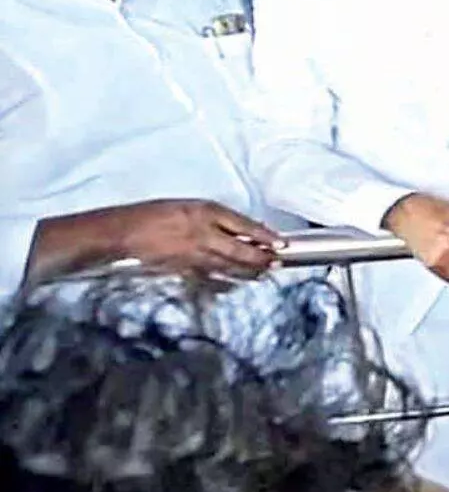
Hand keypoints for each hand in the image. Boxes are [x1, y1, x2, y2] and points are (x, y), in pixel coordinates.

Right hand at [110, 199, 283, 276]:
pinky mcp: (184, 270)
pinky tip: (236, 285)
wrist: (126, 231)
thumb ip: (217, 218)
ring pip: (229, 266)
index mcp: (206, 212)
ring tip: (264, 273)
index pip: (244, 225)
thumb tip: (243, 229)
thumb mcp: (191, 206)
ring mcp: (194, 254)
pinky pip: (211, 278)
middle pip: (241, 249)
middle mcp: (203, 233)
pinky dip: (226, 282)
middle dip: (262, 258)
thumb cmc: (156, 214)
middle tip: (277, 262)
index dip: (265, 235)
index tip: (281, 242)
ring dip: (249, 271)